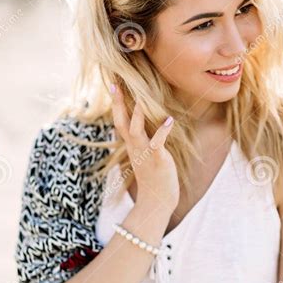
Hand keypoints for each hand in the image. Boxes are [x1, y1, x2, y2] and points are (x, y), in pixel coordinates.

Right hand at [111, 79, 179, 210]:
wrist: (157, 200)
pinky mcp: (157, 159)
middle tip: (115, 83)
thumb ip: (144, 139)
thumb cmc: (154, 176)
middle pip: (121, 121)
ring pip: (135, 130)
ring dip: (137, 114)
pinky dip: (162, 131)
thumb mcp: (145, 154)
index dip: (116, 103)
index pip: (119, 120)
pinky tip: (169, 120)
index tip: (113, 84)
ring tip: (140, 96)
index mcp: (132, 145)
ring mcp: (144, 153)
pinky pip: (157, 143)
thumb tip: (145, 126)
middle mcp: (134, 147)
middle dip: (117, 103)